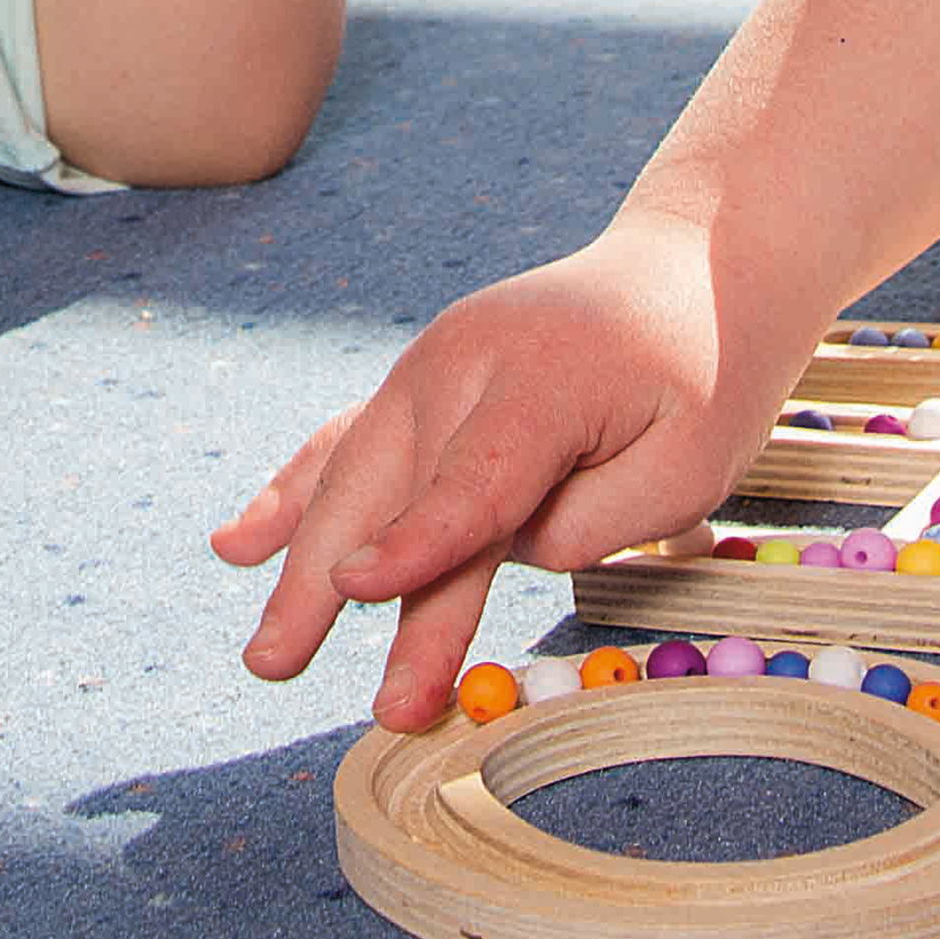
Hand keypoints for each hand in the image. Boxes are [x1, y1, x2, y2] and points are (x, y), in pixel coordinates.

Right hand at [212, 219, 774, 730]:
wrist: (689, 268)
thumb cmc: (705, 375)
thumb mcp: (698, 456)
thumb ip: (602, 519)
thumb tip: (511, 557)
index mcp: (543, 379)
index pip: (475, 481)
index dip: (417, 544)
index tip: (356, 590)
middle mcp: (468, 362)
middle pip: (395, 489)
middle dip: (330, 584)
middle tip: (278, 669)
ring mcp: (432, 364)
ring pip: (356, 474)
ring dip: (299, 562)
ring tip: (265, 652)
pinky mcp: (422, 381)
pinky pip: (348, 440)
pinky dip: (293, 490)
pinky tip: (235, 545)